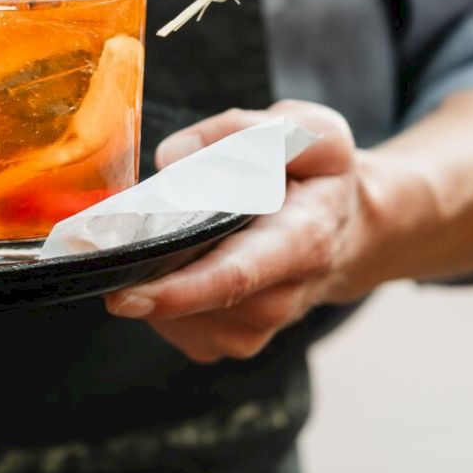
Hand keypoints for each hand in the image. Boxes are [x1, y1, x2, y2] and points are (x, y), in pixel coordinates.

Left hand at [104, 101, 384, 363]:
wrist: (346, 232)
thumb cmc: (320, 179)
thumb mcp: (309, 130)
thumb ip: (243, 131)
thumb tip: (173, 159)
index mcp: (303, 241)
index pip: (236, 275)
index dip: (181, 291)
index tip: (128, 294)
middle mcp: (281, 296)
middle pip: (196, 300)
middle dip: (150, 271)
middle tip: (126, 236)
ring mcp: (254, 328)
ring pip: (175, 314)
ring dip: (159, 276)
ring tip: (184, 236)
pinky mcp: (226, 341)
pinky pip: (173, 325)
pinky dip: (164, 292)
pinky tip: (186, 261)